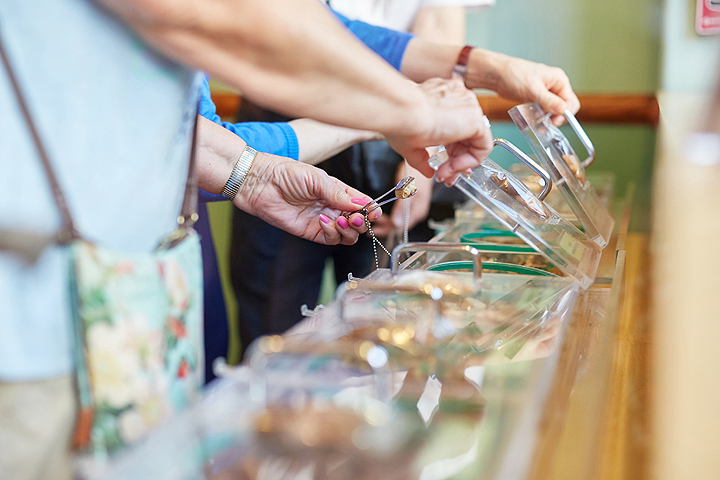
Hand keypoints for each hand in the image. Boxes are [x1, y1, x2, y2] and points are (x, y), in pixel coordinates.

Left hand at [235, 154, 379, 244]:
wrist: (261, 183)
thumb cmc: (286, 173)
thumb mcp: (317, 178)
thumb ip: (339, 194)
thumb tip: (362, 204)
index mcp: (339, 191)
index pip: (363, 204)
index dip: (371, 210)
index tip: (373, 212)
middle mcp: (334, 207)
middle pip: (359, 222)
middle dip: (362, 222)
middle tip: (355, 217)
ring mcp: (324, 221)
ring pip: (348, 235)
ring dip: (348, 230)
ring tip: (338, 219)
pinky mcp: (311, 232)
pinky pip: (330, 239)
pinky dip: (332, 233)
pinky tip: (323, 221)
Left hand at [372, 164, 432, 237]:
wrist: (423, 162)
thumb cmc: (416, 174)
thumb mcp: (407, 190)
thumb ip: (401, 208)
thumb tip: (396, 224)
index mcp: (418, 212)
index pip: (402, 227)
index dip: (388, 229)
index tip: (374, 229)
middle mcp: (416, 213)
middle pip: (399, 226)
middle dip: (384, 227)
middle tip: (369, 229)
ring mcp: (412, 209)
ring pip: (397, 221)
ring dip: (385, 222)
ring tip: (372, 223)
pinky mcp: (408, 205)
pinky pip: (398, 215)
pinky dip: (389, 217)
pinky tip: (380, 218)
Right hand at [384, 78, 492, 181]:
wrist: (399, 112)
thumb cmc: (399, 121)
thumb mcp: (412, 144)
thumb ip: (423, 158)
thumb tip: (428, 172)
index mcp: (446, 99)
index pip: (457, 129)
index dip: (450, 153)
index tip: (440, 168)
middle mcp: (460, 99)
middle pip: (468, 137)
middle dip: (455, 161)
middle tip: (443, 175)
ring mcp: (470, 106)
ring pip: (476, 142)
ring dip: (460, 163)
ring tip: (444, 173)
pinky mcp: (476, 119)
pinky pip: (483, 146)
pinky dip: (470, 161)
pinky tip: (453, 167)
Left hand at [467, 49, 580, 125]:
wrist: (497, 74)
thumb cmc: (514, 75)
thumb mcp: (533, 90)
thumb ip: (549, 101)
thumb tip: (563, 110)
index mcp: (559, 80)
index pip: (571, 102)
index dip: (564, 114)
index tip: (553, 122)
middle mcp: (555, 85)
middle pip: (564, 107)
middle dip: (556, 117)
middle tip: (545, 124)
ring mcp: (546, 91)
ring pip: (553, 110)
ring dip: (547, 118)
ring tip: (537, 122)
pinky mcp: (536, 97)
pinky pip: (543, 110)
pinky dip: (540, 116)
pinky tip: (533, 118)